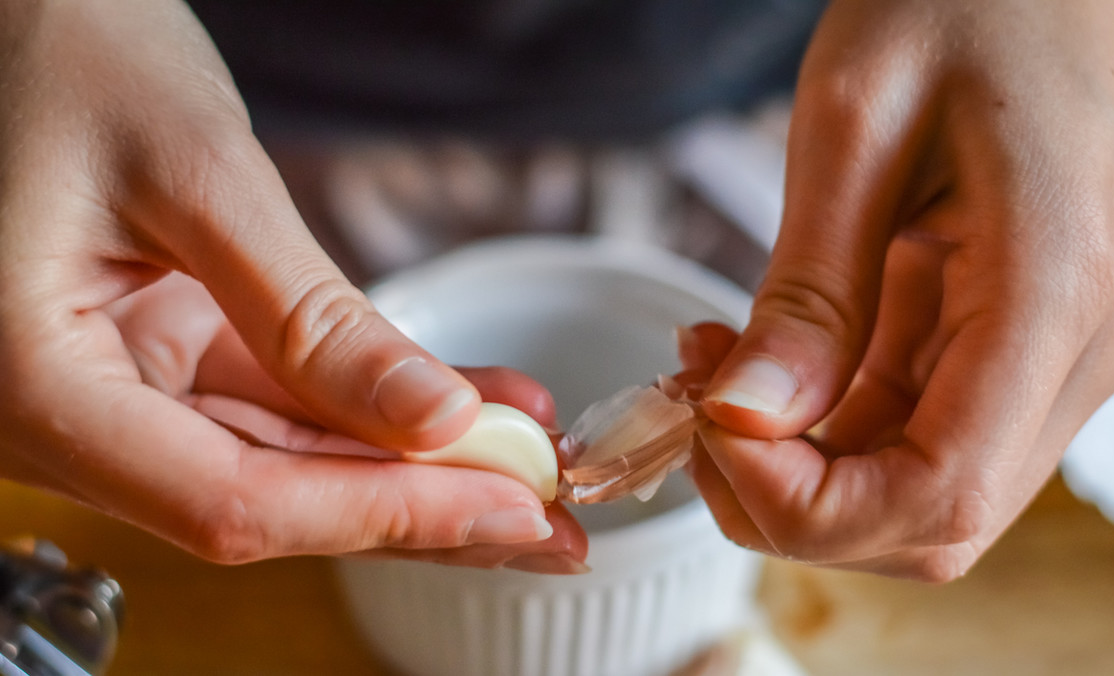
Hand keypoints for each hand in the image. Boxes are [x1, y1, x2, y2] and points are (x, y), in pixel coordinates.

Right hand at [0, 0, 584, 571]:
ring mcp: (118, 389)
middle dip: (419, 505)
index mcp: (34, 385)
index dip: (383, 514)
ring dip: (413, 461)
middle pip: (269, 498)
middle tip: (547, 513)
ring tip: (530, 453)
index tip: (507, 504)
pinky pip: (280, 400)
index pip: (230, 501)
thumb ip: (309, 315)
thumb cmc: (61, 54)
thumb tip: (435, 418)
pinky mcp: (162, 354)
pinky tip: (472, 402)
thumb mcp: (198, 177)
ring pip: (287, 459)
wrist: (19, 13)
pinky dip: (375, 402)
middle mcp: (68, 416)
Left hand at [691, 0, 1113, 579]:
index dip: (804, 503)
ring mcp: (1055, 353)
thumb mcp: (857, 127)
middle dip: (791, 500)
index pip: (937, 493)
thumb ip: (808, 291)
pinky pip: (913, 427)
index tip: (710, 428)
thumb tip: (746, 420)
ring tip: (710, 376)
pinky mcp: (1017, 340)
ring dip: (798, 465)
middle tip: (695, 414)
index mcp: (1057, 296)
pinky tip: (756, 364)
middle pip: (931, 519)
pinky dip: (822, 424)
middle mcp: (1078, 351)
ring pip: (916, 488)